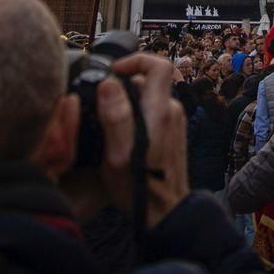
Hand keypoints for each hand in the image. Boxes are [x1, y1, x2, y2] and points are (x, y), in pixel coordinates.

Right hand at [98, 54, 189, 226]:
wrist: (166, 213)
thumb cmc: (141, 188)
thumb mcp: (118, 155)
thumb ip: (115, 117)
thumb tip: (108, 84)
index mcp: (160, 111)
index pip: (158, 64)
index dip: (135, 60)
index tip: (112, 72)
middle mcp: (172, 111)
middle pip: (148, 81)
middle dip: (123, 88)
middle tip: (100, 106)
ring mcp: (174, 122)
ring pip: (148, 98)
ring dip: (127, 105)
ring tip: (107, 127)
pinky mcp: (171, 134)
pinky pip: (151, 113)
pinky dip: (135, 117)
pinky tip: (121, 138)